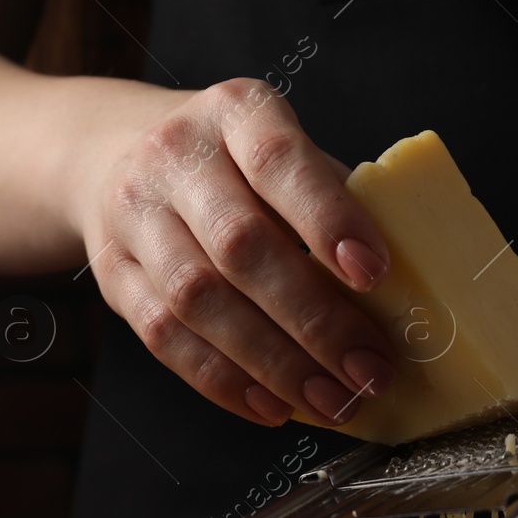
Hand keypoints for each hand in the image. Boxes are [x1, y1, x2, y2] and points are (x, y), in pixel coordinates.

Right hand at [73, 78, 398, 426]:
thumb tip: (406, 288)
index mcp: (234, 112)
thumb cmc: (228, 161)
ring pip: (198, 301)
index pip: (279, 162)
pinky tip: (271, 405)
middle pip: (241, 246)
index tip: (374, 273)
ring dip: (273, 363)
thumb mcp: (280, 150)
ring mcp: (136, 217)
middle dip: (313, 319)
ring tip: (330, 400)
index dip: (328, 218)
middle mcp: (176, 158)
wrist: (112, 152)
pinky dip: (223, 381)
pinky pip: (165, 339)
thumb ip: (333, 202)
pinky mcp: (113, 276)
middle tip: (368, 369)